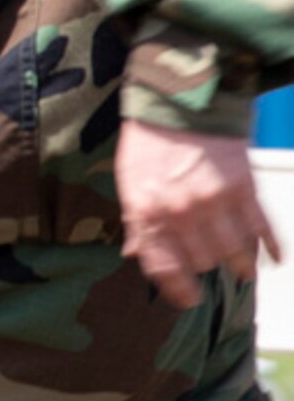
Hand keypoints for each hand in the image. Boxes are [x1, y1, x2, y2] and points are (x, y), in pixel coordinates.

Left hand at [116, 119, 280, 307]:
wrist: (178, 100)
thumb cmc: (149, 140)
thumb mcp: (128, 180)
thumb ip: (135, 219)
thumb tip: (134, 253)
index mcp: (146, 210)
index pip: (162, 266)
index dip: (176, 289)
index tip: (187, 300)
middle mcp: (180, 211)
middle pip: (202, 262)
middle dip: (204, 266)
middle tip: (207, 263)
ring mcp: (214, 201)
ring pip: (233, 253)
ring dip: (238, 264)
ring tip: (239, 268)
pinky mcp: (244, 188)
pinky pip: (262, 230)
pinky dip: (270, 248)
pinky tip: (272, 258)